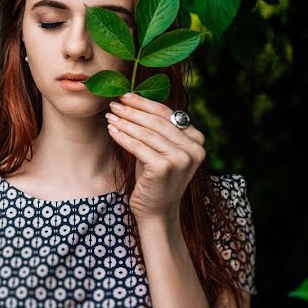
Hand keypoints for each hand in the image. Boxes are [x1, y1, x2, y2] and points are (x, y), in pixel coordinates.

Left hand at [104, 93, 205, 224]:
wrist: (157, 212)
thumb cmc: (154, 178)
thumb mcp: (160, 150)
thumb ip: (156, 129)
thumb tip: (133, 100)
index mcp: (197, 140)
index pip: (168, 114)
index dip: (145, 103)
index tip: (126, 96)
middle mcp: (194, 148)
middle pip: (157, 122)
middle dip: (132, 111)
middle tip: (114, 103)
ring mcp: (181, 159)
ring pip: (146, 133)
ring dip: (125, 122)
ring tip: (110, 115)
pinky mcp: (164, 168)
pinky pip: (138, 147)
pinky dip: (122, 137)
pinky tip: (111, 130)